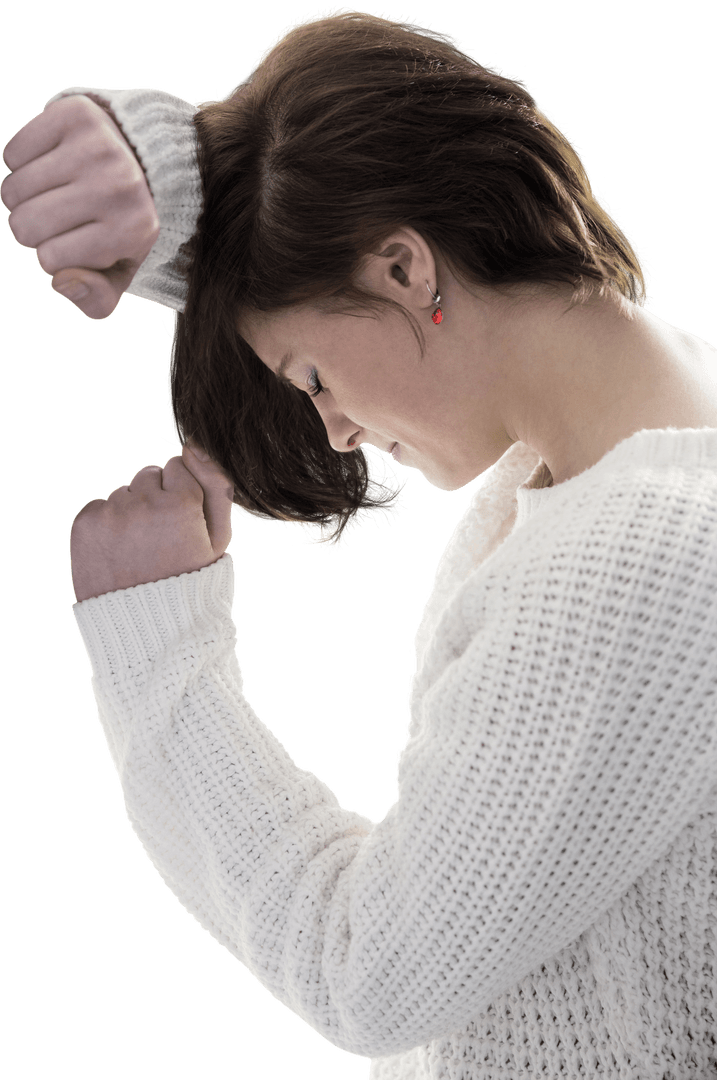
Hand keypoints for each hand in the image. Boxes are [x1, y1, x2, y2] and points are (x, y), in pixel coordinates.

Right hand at [1, 95, 159, 320]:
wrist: (141, 157)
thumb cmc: (119, 224)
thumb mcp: (117, 270)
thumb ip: (95, 298)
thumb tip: (63, 282)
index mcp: (133, 231)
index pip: (51, 261)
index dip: (55, 256)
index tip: (79, 241)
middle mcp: (119, 186)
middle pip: (25, 226)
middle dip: (31, 230)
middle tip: (59, 217)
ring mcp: (97, 146)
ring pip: (12, 191)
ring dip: (22, 198)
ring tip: (54, 192)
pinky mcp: (74, 113)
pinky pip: (12, 154)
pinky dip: (21, 163)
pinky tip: (51, 164)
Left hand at [70, 445, 233, 602]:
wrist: (146, 629)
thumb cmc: (190, 581)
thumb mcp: (218, 539)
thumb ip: (216, 486)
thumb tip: (195, 445)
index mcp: (181, 503)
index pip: (179, 465)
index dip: (183, 496)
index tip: (182, 524)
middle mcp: (143, 502)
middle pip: (149, 475)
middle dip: (155, 499)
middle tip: (160, 539)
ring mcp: (110, 512)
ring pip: (123, 492)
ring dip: (130, 512)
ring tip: (139, 550)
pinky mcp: (84, 522)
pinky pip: (100, 506)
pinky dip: (107, 524)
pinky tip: (119, 552)